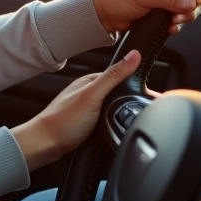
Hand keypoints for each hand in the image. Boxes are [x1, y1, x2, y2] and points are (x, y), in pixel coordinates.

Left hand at [11, 49, 141, 170]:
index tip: (154, 94)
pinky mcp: (89, 124)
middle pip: (119, 94)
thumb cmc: (64, 120)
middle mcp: (90, 93)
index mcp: (91, 81)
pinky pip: (109, 121)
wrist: (46, 145)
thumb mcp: (93, 95)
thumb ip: (114, 76)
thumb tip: (134, 55)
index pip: (122, 76)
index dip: (138, 84)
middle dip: (132, 101)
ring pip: (115, 109)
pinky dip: (116, 124)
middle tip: (147, 110)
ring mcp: (89, 109)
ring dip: (124, 114)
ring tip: (135, 119)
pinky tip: (120, 129)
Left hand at [92, 0, 200, 34]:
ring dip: (187, 16)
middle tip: (185, 12)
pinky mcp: (166, 9)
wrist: (105, 14)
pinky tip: (171, 28)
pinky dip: (179, 23)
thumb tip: (191, 3)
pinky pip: (182, 16)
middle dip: (195, 3)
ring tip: (174, 22)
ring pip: (192, 5)